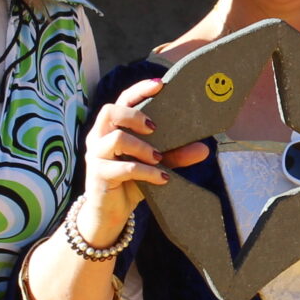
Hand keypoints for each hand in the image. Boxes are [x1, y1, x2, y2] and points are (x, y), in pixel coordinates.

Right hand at [81, 81, 209, 243]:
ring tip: (159, 158)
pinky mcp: (98, 175)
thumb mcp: (155, 165)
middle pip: (110, 111)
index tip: (161, 86)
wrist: (110, 213)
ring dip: (142, 147)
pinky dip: (147, 172)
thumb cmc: (131, 182)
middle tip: (155, 128)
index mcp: (111, 127)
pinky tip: (163, 179)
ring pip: (116, 139)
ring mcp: (95, 155)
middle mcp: (99, 136)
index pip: (122, 100)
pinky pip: (124, 168)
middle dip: (134, 115)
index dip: (139, 90)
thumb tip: (203, 148)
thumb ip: (176, 155)